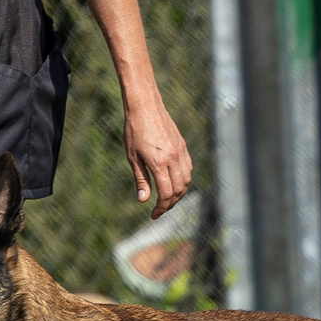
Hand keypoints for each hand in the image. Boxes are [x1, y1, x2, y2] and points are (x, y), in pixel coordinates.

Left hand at [125, 96, 192, 218]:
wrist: (145, 106)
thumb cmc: (134, 131)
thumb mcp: (132, 157)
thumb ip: (141, 179)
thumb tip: (144, 200)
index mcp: (159, 163)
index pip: (166, 194)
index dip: (161, 208)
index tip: (154, 214)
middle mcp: (173, 158)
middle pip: (179, 190)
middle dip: (170, 203)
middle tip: (160, 209)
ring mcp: (180, 152)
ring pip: (186, 180)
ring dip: (179, 193)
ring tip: (167, 199)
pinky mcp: (183, 146)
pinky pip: (188, 168)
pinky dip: (183, 180)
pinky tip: (174, 182)